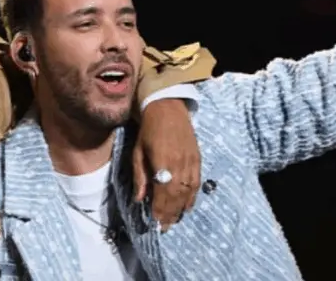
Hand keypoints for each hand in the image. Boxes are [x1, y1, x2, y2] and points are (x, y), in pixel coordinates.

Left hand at [132, 98, 200, 231]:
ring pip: (188, 192)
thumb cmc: (148, 130)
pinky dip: (192, 197)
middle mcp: (179, 164)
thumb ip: (140, 176)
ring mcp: (191, 162)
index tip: (155, 223)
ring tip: (174, 221)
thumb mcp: (137, 152)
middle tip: (165, 228)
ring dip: (181, 209)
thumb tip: (139, 199)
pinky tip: (187, 206)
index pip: (163, 192)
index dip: (160, 209)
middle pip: (176, 195)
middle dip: (170, 214)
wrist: (167, 108)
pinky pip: (197, 183)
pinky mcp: (198, 158)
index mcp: (162, 162)